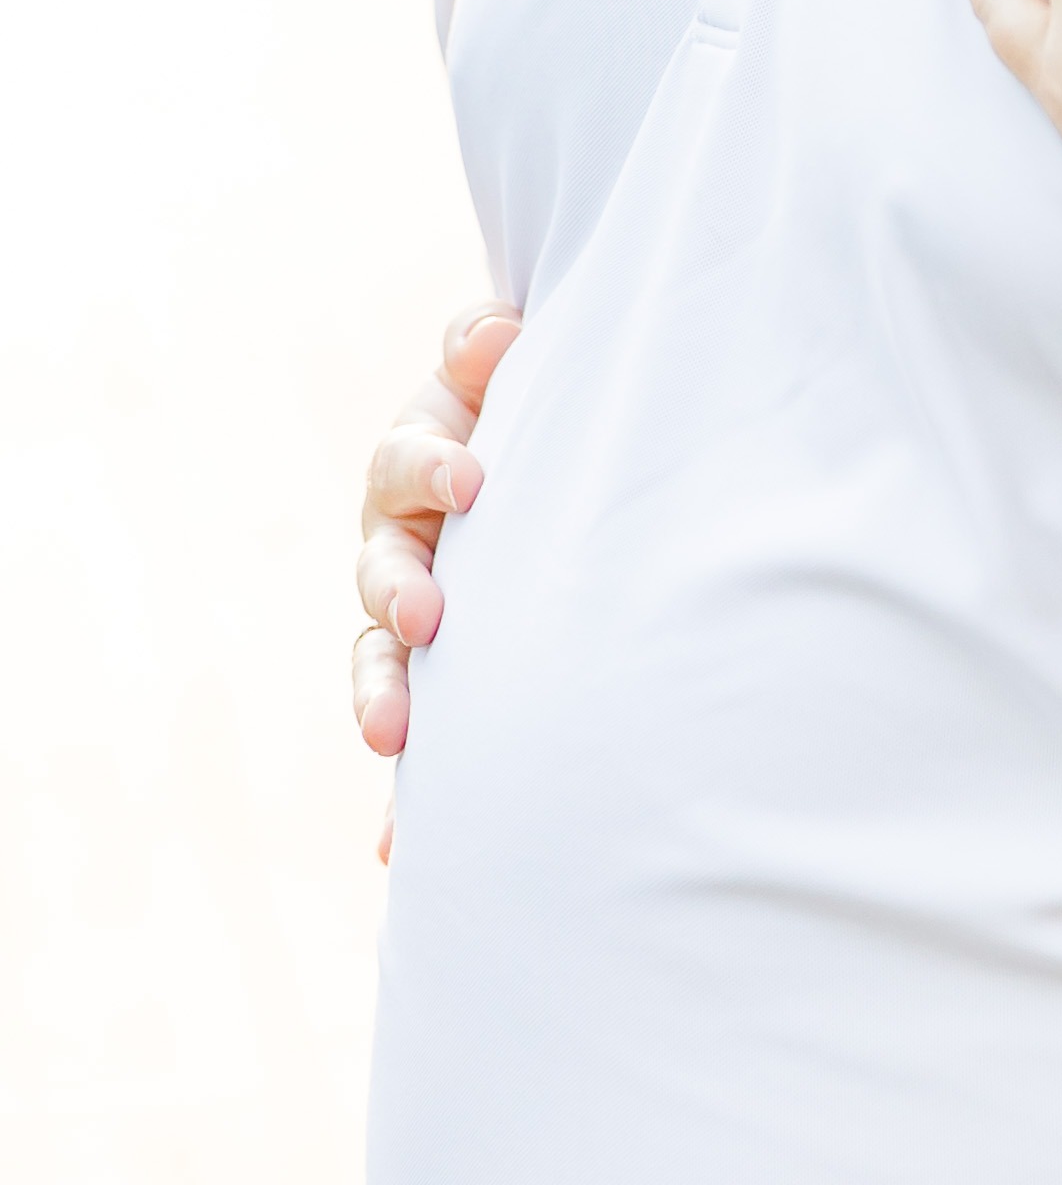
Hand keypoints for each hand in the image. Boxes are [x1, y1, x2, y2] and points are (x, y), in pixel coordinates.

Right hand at [353, 306, 516, 818]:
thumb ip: (485, 348)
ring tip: (394, 738)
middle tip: (425, 615)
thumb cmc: (532, 400)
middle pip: (380, 572)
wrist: (558, 453)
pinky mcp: (441, 676)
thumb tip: (493, 332)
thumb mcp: (501, 367)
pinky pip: (419, 738)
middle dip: (398, 595)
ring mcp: (417, 612)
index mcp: (418, 465)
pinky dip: (406, 798)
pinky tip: (399, 852)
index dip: (434, 471)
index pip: (407, 463)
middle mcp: (403, 544)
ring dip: (383, 695)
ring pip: (381, 658)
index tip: (476, 481)